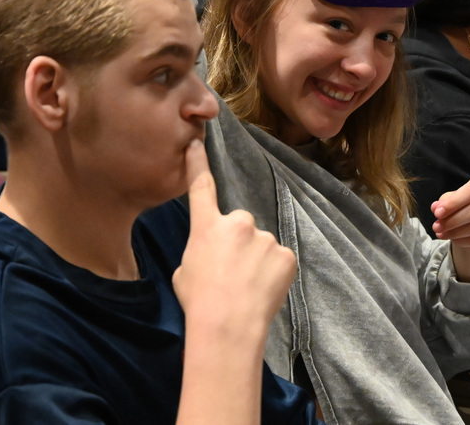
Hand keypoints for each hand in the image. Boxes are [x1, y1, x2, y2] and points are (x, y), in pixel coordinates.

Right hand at [173, 139, 295, 346]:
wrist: (228, 326)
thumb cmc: (199, 303)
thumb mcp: (184, 272)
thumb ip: (200, 252)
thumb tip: (212, 254)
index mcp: (206, 226)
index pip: (201, 188)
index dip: (198, 164)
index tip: (198, 144)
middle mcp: (237, 223)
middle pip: (240, 227)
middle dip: (238, 245)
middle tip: (231, 275)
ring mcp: (264, 237)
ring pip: (261, 246)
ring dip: (257, 262)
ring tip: (246, 289)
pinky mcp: (286, 254)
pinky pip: (280, 261)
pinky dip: (274, 274)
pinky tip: (263, 291)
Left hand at [431, 175, 469, 282]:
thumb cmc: (463, 205)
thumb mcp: (452, 200)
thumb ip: (444, 202)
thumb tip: (435, 207)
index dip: (454, 203)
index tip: (437, 213)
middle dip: (453, 220)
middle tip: (436, 226)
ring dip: (456, 232)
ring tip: (440, 233)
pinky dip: (464, 241)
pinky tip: (453, 240)